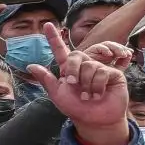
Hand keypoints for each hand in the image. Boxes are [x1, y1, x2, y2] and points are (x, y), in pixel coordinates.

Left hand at [25, 23, 130, 144]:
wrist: (94, 120)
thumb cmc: (76, 108)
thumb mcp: (58, 94)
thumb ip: (46, 79)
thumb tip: (30, 65)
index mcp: (69, 70)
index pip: (61, 50)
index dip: (54, 38)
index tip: (47, 24)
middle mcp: (84, 66)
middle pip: (75, 55)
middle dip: (72, 70)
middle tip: (72, 85)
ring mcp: (99, 68)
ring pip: (89, 66)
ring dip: (86, 84)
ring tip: (88, 96)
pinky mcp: (113, 74)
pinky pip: (102, 72)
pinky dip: (97, 86)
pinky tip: (98, 94)